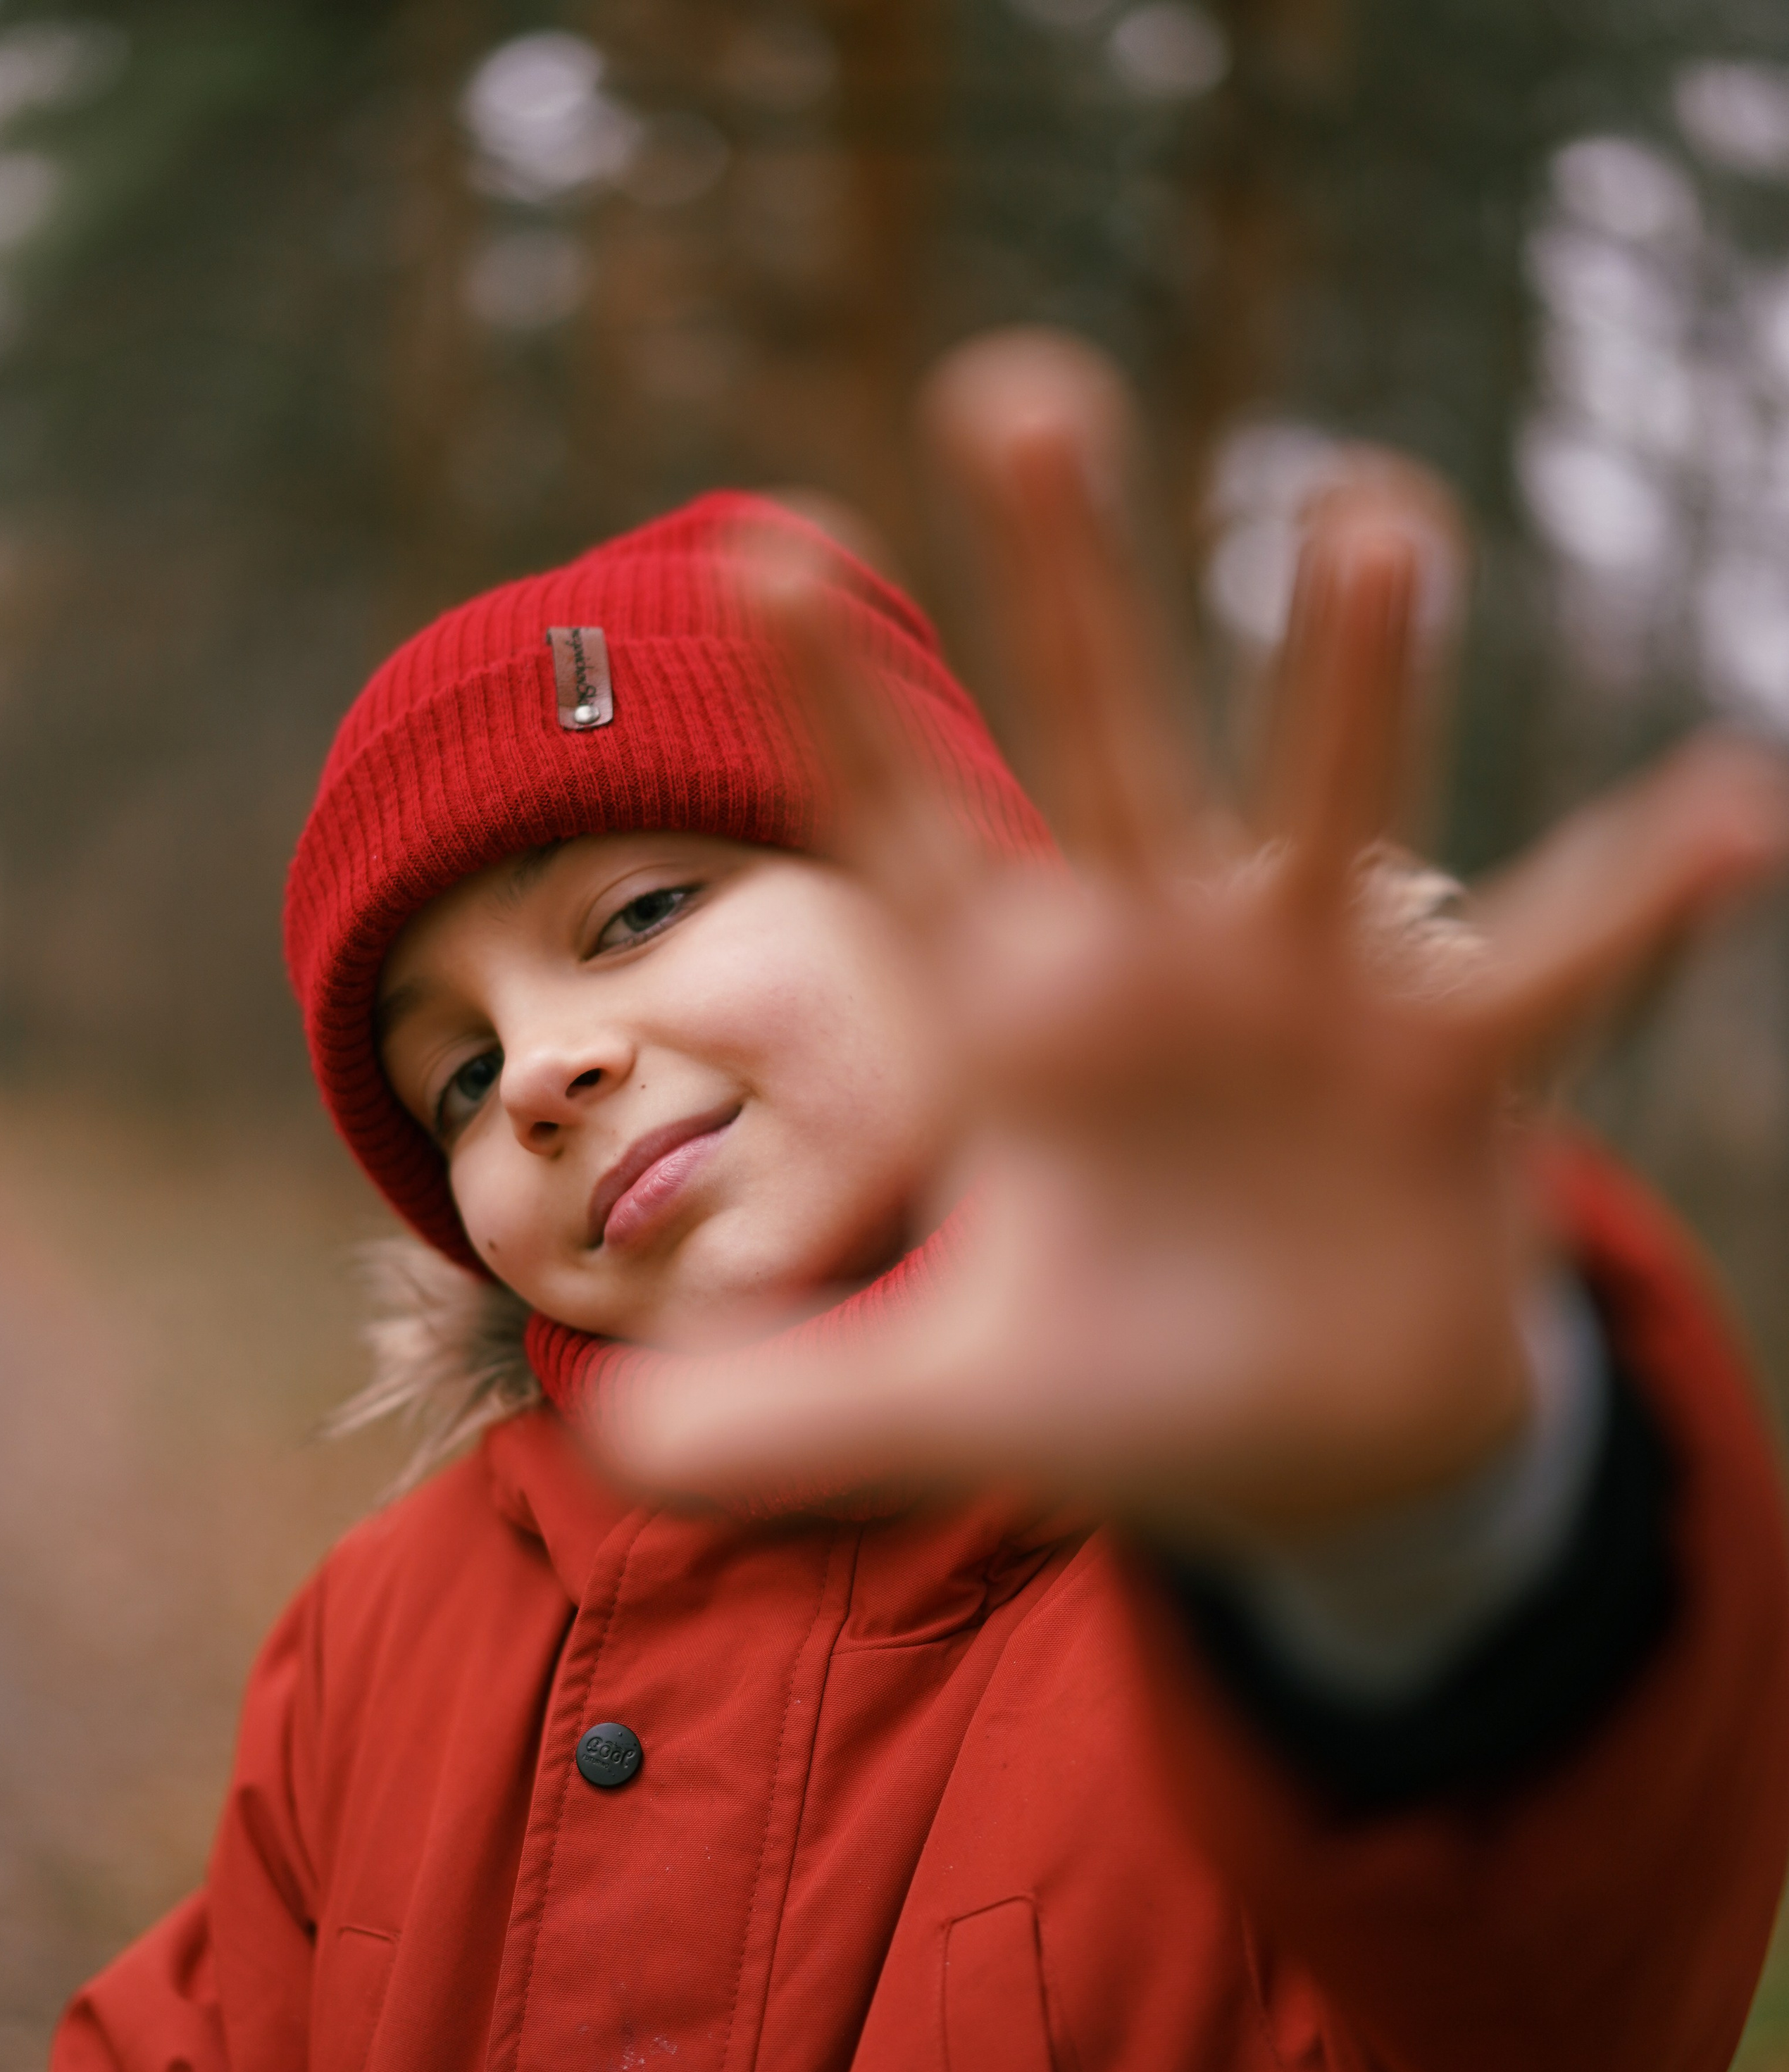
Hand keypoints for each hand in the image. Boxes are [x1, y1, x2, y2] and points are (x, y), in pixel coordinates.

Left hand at [611, 331, 1788, 1542]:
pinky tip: (1736, 810)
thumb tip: (626, 1450)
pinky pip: (1555, 963)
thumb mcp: (943, 1406)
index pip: (909, 840)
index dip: (836, 711)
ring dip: (1350, 677)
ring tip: (1368, 518)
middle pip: (1104, 742)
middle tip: (1013, 389)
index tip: (756, 546)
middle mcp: (1163, 964)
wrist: (1308, 1448)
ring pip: (1329, 805)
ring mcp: (1313, 1001)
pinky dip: (1645, 895)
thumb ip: (787, 1417)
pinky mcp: (1449, 1075)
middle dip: (1067, 583)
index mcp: (1022, 1019)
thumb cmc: (1120, 1387)